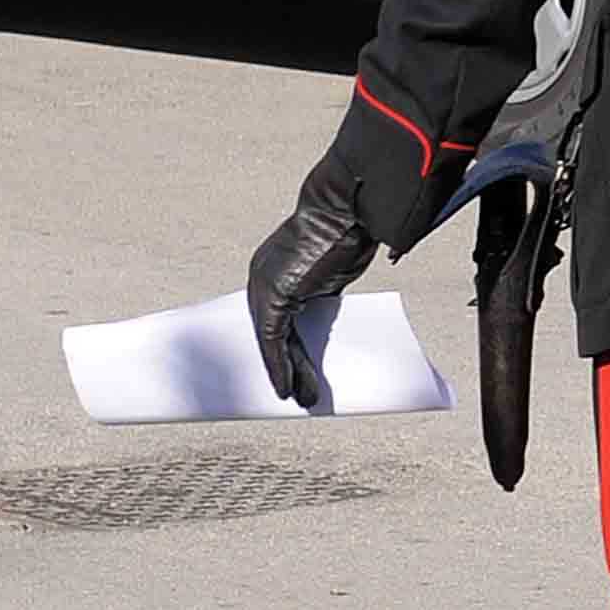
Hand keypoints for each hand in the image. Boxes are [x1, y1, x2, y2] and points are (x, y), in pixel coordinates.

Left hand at [248, 171, 375, 407]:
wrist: (348, 210)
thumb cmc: (347, 232)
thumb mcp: (332, 272)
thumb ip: (321, 296)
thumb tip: (325, 317)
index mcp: (272, 267)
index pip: (271, 316)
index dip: (281, 345)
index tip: (292, 368)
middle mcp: (261, 275)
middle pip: (266, 331)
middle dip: (280, 364)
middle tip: (291, 392)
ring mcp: (264, 285)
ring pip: (268, 341)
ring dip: (283, 373)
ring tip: (297, 399)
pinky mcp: (274, 295)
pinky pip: (273, 341)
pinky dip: (280, 368)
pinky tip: (288, 390)